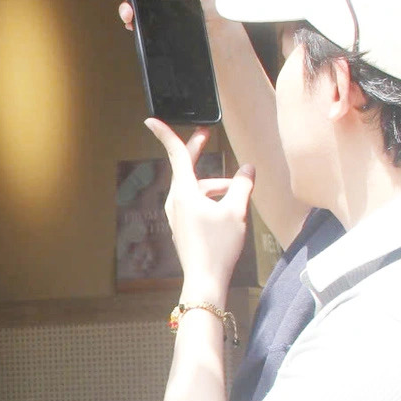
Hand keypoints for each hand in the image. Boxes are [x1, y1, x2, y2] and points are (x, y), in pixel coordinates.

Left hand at [150, 119, 253, 302]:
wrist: (205, 280)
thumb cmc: (219, 247)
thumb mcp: (236, 212)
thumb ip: (243, 185)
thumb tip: (249, 168)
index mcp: (185, 193)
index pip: (176, 155)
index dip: (165, 134)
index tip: (151, 120)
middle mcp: (176, 201)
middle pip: (185, 168)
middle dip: (196, 151)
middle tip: (205, 135)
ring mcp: (177, 215)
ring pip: (196, 188)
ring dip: (215, 184)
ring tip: (238, 189)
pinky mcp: (182, 226)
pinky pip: (195, 203)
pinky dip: (210, 198)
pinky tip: (228, 208)